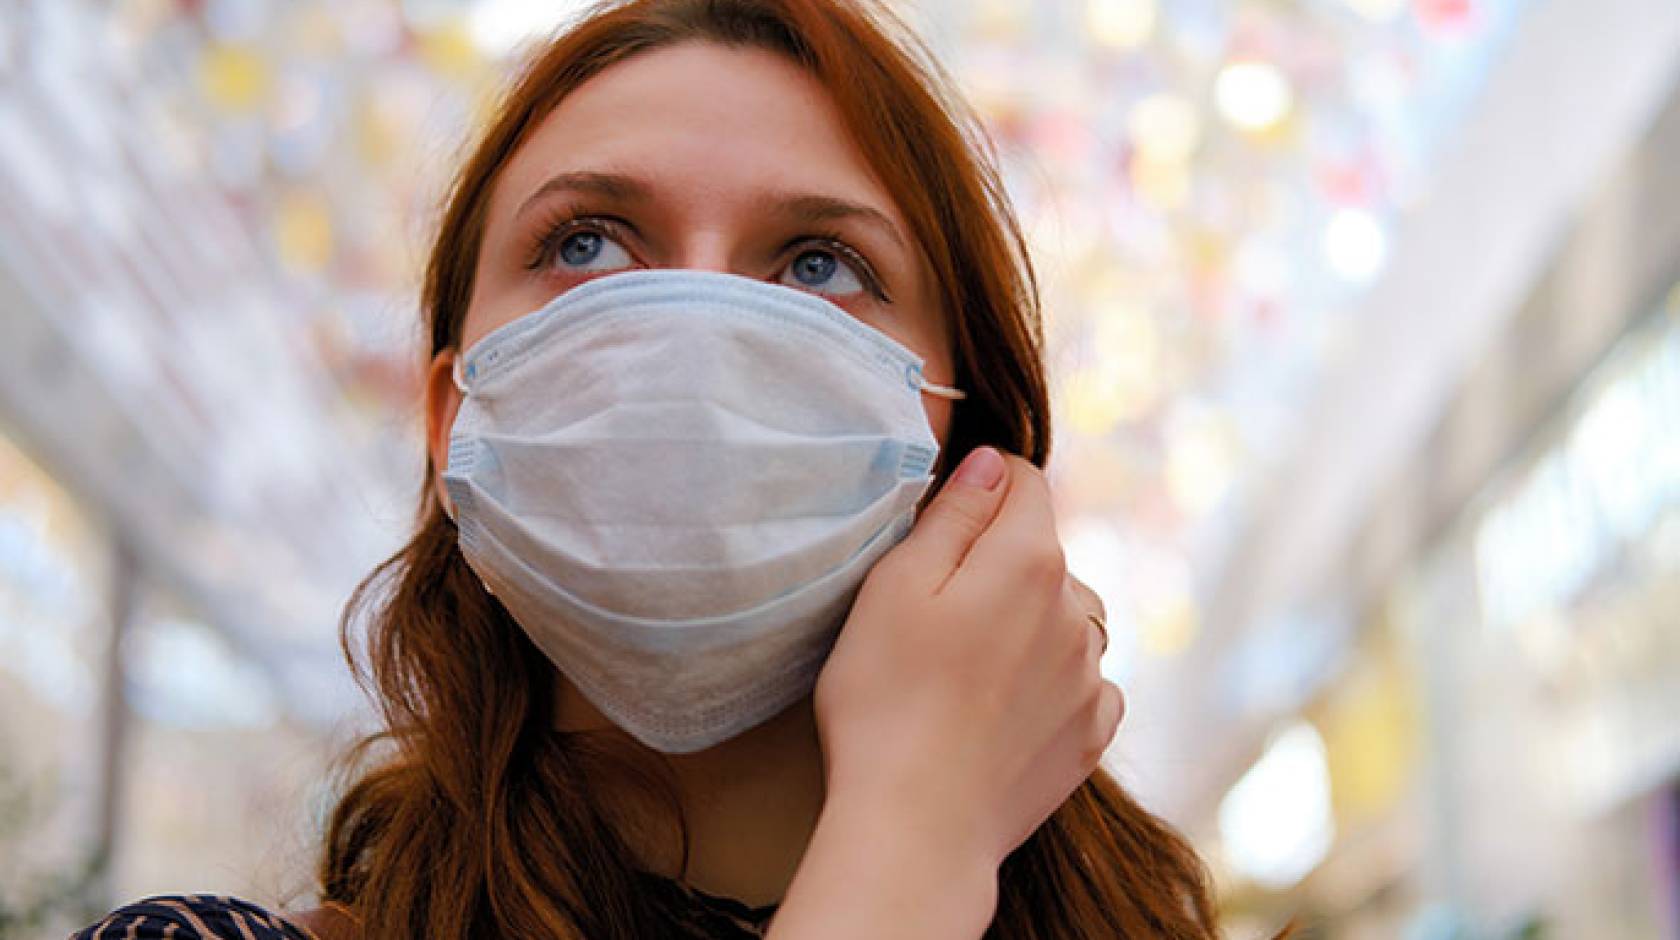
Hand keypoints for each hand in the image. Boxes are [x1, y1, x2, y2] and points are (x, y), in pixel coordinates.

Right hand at [812, 446, 1123, 869]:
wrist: (916, 828)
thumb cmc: (885, 703)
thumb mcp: (894, 587)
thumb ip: (953, 515)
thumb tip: (992, 464)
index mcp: (1029, 561)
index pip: (1024, 482)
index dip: (980, 489)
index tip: (941, 524)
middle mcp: (1078, 611)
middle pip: (1043, 553)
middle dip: (1000, 563)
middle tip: (935, 615)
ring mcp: (1091, 677)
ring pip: (1066, 617)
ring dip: (1030, 623)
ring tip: (966, 669)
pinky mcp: (1091, 733)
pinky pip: (1082, 681)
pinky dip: (1049, 681)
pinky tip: (999, 708)